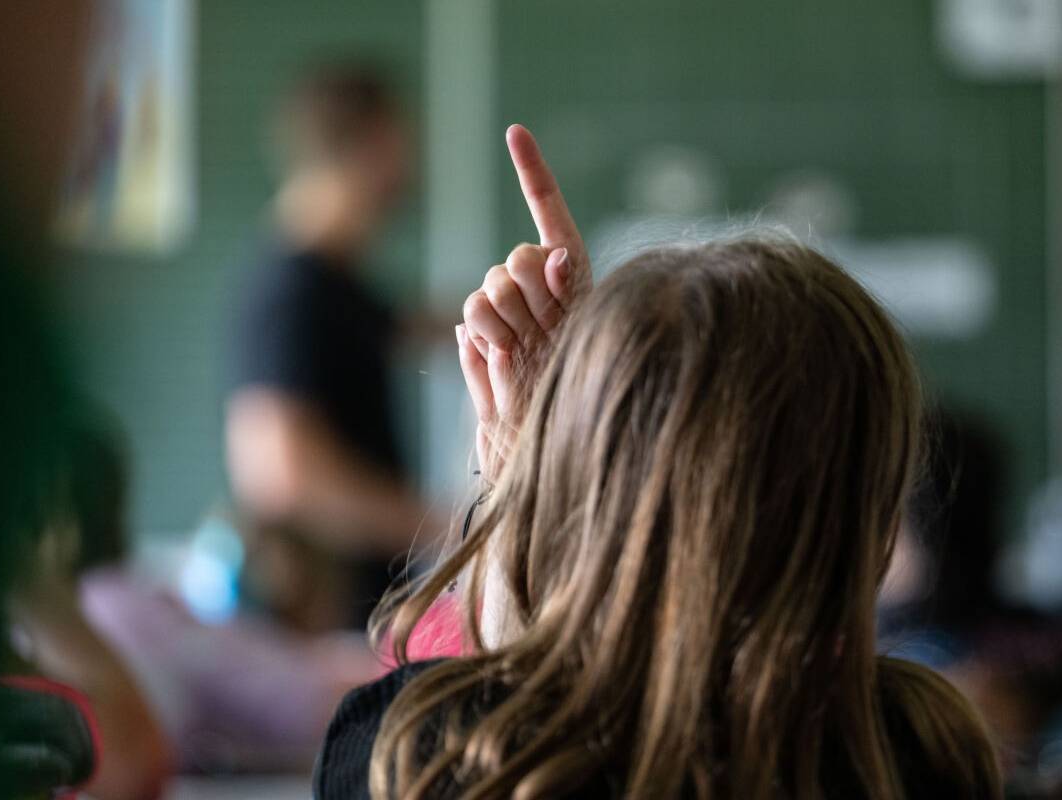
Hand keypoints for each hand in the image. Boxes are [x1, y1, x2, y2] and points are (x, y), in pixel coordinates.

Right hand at [458, 125, 590, 477]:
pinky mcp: (481, 336)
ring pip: (488, 288)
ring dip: (508, 319)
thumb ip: (571, 292)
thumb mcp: (589, 337)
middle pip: (515, 257)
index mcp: (572, 272)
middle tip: (546, 330)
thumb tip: (554, 255)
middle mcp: (535, 284)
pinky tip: (506, 360)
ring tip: (530, 354)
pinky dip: (488, 338)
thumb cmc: (589, 391)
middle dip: (530, 291)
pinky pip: (471, 318)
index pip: (548, 208)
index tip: (515, 131)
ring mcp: (506, 309)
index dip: (532, 169)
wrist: (552, 443)